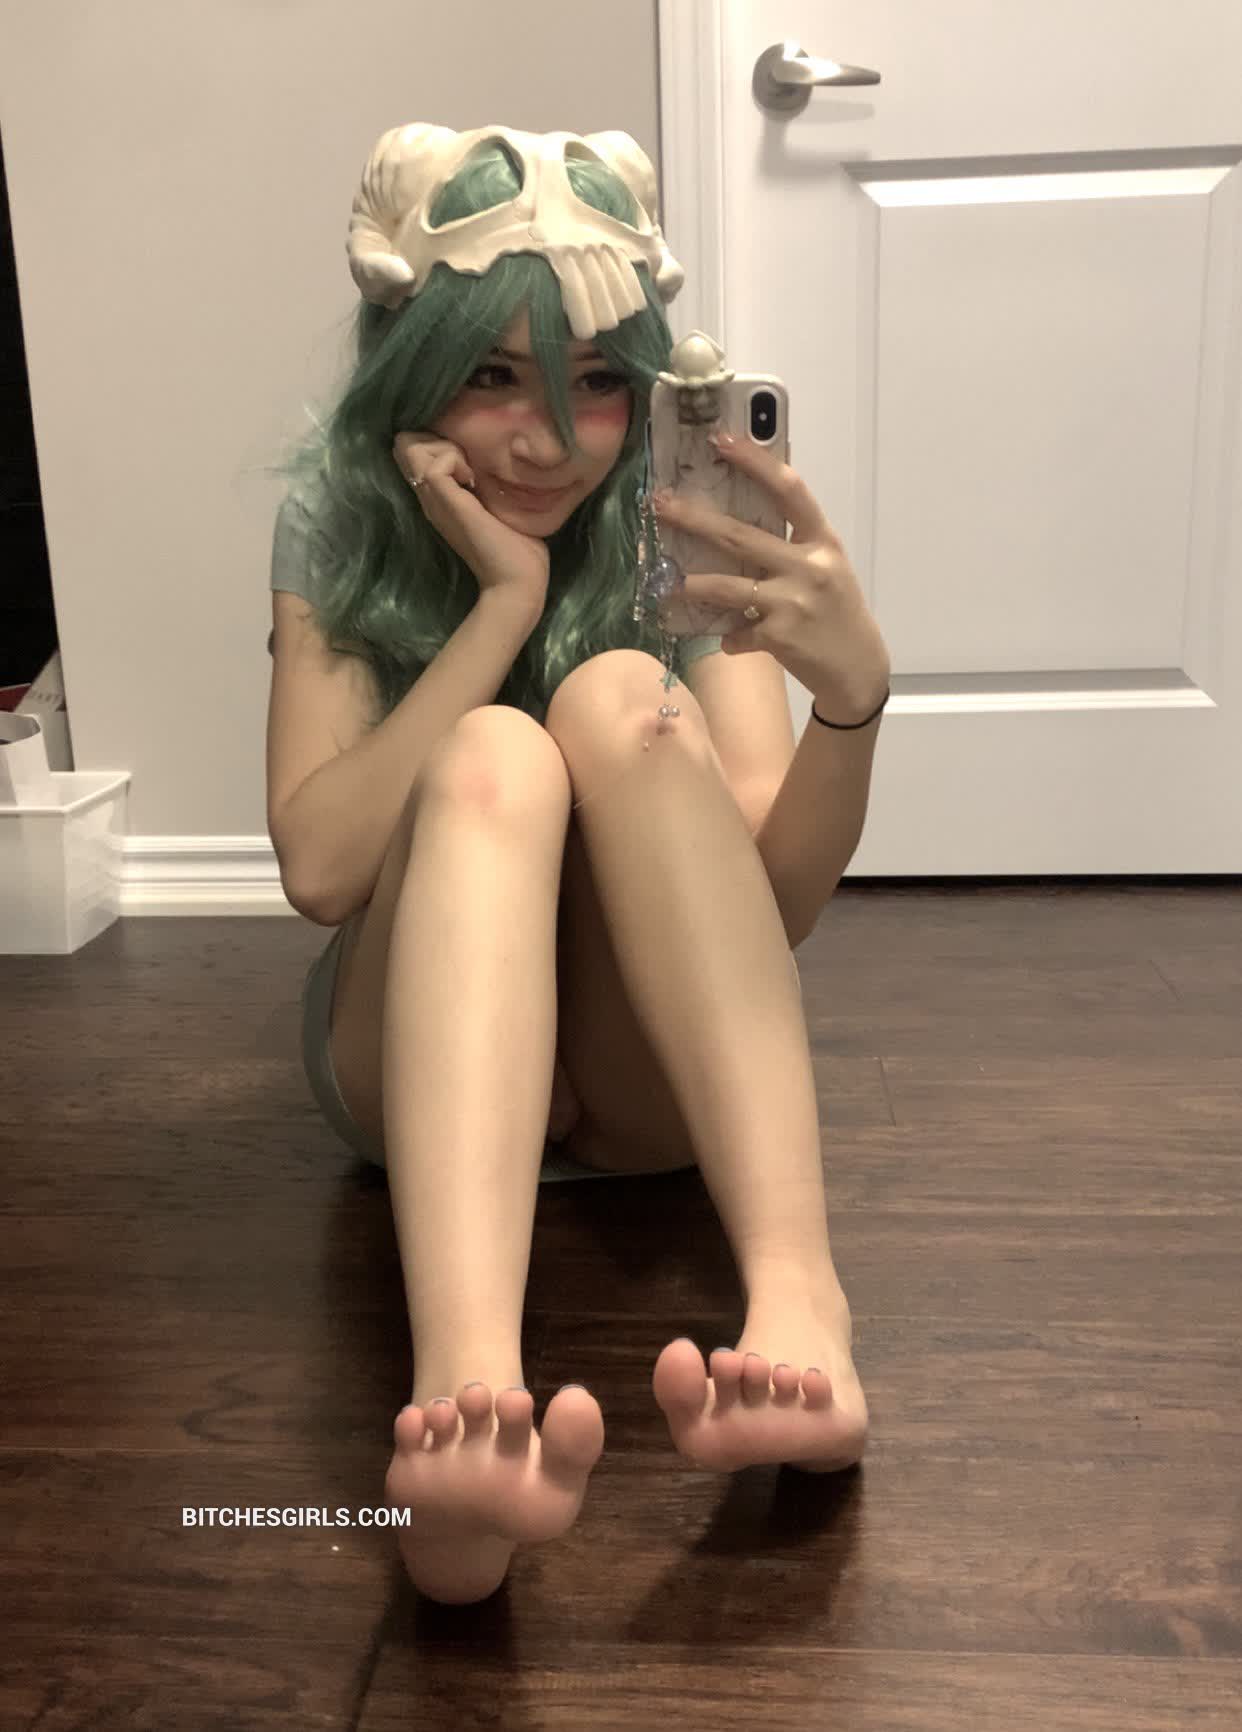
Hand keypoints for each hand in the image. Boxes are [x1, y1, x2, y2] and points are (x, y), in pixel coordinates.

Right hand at [393, 432, 549, 607]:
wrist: (517, 582)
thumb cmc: (517, 548)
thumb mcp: (496, 505)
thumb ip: (486, 482)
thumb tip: (496, 454)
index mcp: (440, 497)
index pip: (413, 451)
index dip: (435, 440)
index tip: (468, 456)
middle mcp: (430, 497)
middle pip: (405, 445)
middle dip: (436, 437)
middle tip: (468, 460)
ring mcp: (434, 501)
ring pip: (411, 448)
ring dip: (444, 447)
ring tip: (471, 471)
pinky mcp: (446, 504)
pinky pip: (432, 465)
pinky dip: (452, 459)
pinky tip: (473, 479)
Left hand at [653, 433, 890, 719]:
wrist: (859, 668)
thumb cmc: (837, 611)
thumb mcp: (825, 567)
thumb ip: (793, 543)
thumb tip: (739, 520)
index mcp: (823, 541)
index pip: (789, 489)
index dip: (755, 461)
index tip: (721, 440)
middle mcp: (809, 567)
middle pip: (741, 537)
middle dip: (695, 519)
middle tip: (660, 503)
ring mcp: (793, 603)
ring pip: (729, 587)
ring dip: (695, 585)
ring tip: (671, 583)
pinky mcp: (780, 638)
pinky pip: (738, 633)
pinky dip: (729, 637)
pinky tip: (727, 640)